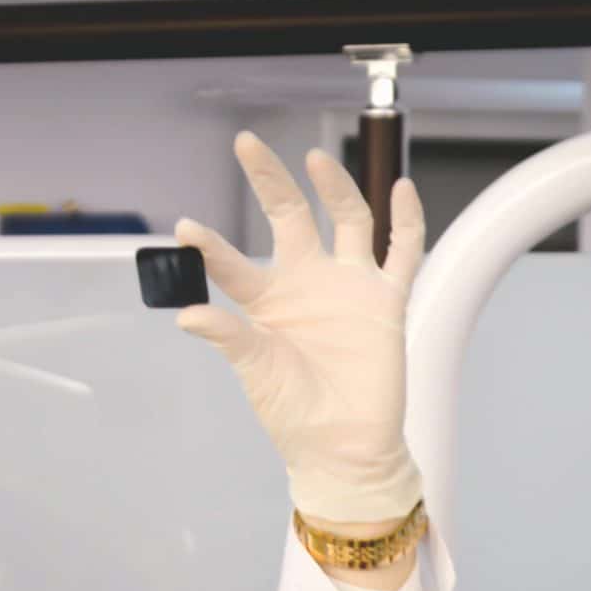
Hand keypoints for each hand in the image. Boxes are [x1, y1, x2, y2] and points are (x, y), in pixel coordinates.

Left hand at [174, 131, 426, 524]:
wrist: (344, 447)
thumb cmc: (294, 412)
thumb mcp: (256, 371)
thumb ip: (229, 336)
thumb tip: (186, 314)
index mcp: (267, 302)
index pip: (234, 263)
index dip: (210, 245)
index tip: (184, 228)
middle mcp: (307, 284)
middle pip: (290, 216)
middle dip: (270, 180)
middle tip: (246, 143)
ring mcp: (349, 287)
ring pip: (347, 220)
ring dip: (335, 188)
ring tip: (315, 160)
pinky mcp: (386, 300)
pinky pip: (402, 251)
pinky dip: (407, 219)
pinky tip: (400, 187)